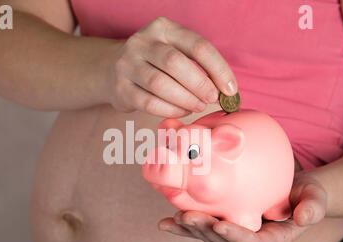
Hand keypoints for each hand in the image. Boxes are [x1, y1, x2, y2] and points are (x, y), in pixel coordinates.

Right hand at [105, 17, 236, 117]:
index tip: (230, 89)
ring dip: (185, 99)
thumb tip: (227, 91)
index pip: (197, 46)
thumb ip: (198, 66)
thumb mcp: (174, 52)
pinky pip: (148, 102)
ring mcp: (127, 64)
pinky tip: (182, 112)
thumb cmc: (154, 64)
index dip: (218, 69)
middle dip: (200, 85)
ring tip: (198, 106)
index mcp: (163, 28)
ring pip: (160, 84)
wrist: (111, 69)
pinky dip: (170, 110)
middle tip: (212, 99)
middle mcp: (142, 42)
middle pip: (176, 63)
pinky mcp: (120, 88)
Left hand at [158, 169, 326, 241]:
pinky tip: (165, 224)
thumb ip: (314, 206)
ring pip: (209, 237)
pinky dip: (181, 228)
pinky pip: (200, 229)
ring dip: (190, 229)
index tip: (221, 225)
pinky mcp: (221, 227)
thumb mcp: (315, 196)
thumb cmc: (304, 194)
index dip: (236, 237)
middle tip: (187, 217)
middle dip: (204, 231)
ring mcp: (233, 237)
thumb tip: (305, 218)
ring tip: (175, 218)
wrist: (290, 192)